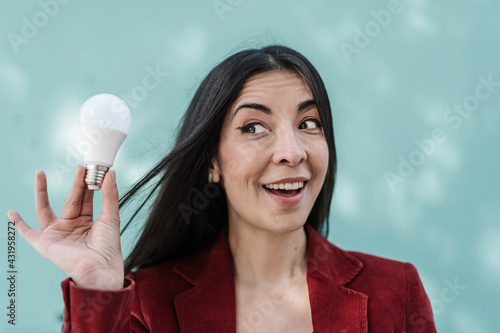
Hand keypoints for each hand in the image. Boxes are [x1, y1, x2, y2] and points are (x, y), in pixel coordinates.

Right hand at [7, 165, 123, 289]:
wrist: (100, 269)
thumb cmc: (108, 247)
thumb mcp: (111, 217)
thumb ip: (109, 196)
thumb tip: (110, 173)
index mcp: (87, 222)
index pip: (85, 198)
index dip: (87, 184)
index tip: (91, 169)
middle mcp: (71, 227)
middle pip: (70, 200)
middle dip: (75, 184)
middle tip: (80, 167)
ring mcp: (57, 234)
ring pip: (45, 209)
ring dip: (41, 191)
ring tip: (40, 173)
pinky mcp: (45, 244)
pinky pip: (28, 233)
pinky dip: (18, 225)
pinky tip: (11, 213)